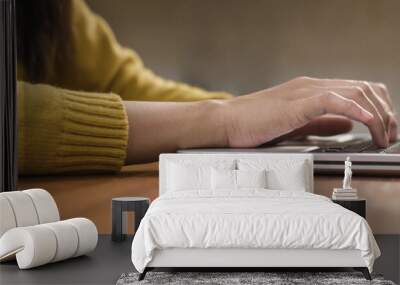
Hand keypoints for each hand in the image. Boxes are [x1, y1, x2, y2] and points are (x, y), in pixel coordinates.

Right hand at [222, 77, 396, 147]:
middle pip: (364, 88)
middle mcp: (311, 86)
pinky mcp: (296, 103)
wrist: (225, 122)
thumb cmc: (253, 125)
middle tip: (389, 135)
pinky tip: (366, 123)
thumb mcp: (295, 124)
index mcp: (311, 90)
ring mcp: (304, 92)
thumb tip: (347, 123)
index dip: (378, 108)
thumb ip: (321, 122)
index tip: (384, 129)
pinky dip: (357, 110)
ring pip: (355, 92)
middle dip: (385, 112)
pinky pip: (334, 100)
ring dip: (377, 115)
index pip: (357, 90)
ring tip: (381, 136)